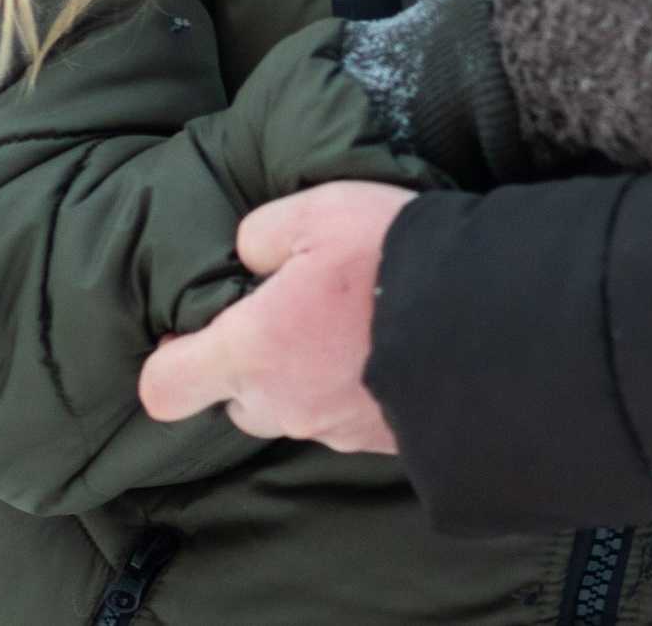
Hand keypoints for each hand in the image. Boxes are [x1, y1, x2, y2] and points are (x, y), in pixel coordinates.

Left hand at [137, 181, 415, 453]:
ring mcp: (334, 428)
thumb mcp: (316, 210)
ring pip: (295, 407)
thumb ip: (262, 234)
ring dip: (308, 374)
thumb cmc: (393, 258)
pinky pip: (345, 416)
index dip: (168, 360)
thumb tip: (251, 258)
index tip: (191, 331)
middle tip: (290, 313)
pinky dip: (355, 387)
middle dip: (252, 362)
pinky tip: (386, 346)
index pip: (166, 388)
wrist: (486, 317)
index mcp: (253, 350)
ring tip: (350, 325)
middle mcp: (285, 402)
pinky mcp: (379, 440)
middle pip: (236, 400)